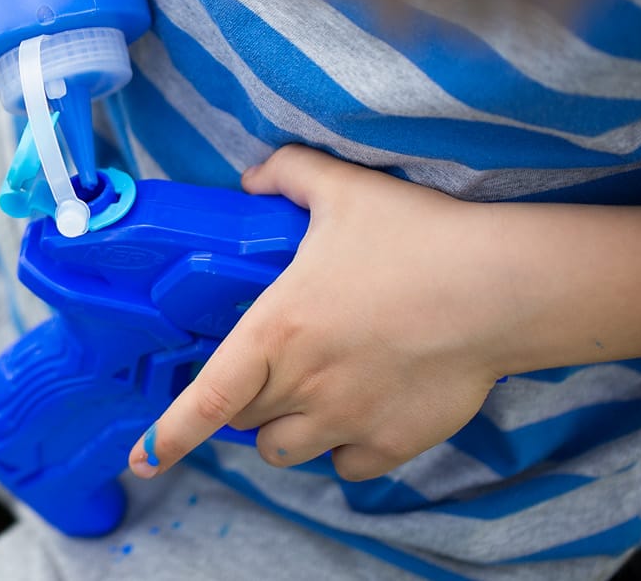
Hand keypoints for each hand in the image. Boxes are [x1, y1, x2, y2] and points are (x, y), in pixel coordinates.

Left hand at [129, 146, 508, 481]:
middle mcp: (304, 385)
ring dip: (285, 431)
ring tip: (310, 395)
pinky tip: (361, 411)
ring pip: (287, 452)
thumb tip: (250, 179)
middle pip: (245, 423)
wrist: (499, 288)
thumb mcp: (343, 188)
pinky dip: (344, 449)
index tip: (141, 458)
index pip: (207, 399)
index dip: (168, 434)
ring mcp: (348, 420)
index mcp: (277, 330)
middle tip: (268, 371)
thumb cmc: (417, 237)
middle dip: (245, 404)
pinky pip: (348, 467)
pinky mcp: (393, 443)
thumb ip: (286, 174)